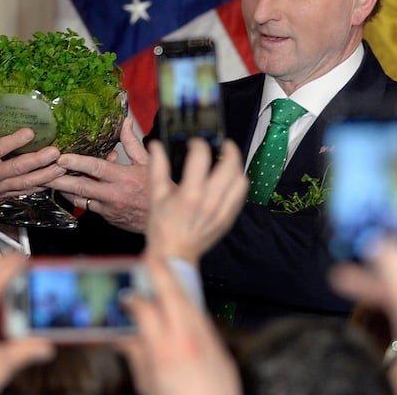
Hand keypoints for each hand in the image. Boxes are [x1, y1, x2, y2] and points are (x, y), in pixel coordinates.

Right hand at [0, 104, 64, 215]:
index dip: (14, 141)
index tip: (30, 132)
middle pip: (17, 169)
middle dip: (38, 160)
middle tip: (55, 151)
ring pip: (25, 183)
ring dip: (45, 175)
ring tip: (62, 167)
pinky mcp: (2, 195)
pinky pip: (24, 192)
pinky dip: (40, 187)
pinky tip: (54, 180)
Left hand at [47, 116, 150, 231]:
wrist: (168, 218)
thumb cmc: (158, 188)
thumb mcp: (147, 162)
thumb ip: (132, 142)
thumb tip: (125, 121)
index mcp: (124, 178)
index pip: (96, 169)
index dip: (77, 163)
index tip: (61, 158)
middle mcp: (114, 194)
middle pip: (80, 187)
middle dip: (59, 180)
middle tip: (42, 173)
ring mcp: (109, 208)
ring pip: (79, 199)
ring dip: (63, 190)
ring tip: (46, 180)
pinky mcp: (107, 217)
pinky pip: (87, 207)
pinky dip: (76, 198)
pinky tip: (66, 190)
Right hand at [121, 257, 240, 394]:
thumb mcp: (147, 385)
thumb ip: (135, 356)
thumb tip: (122, 337)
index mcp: (163, 350)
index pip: (144, 310)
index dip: (131, 299)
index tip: (124, 297)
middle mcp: (186, 341)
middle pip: (172, 294)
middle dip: (160, 272)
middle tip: (149, 257)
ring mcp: (206, 342)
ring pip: (191, 303)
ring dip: (177, 286)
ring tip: (165, 274)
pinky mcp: (219, 349)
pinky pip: (202, 318)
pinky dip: (189, 306)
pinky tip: (181, 306)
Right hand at [145, 138, 246, 262]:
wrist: (174, 253)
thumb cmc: (162, 227)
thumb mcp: (155, 195)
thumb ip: (157, 167)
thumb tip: (156, 146)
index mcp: (190, 193)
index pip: (201, 157)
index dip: (198, 143)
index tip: (194, 143)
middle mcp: (210, 201)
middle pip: (230, 165)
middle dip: (228, 149)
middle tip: (222, 144)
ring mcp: (222, 210)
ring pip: (240, 180)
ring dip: (236, 166)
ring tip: (228, 161)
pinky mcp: (228, 218)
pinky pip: (241, 195)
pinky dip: (238, 183)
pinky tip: (229, 180)